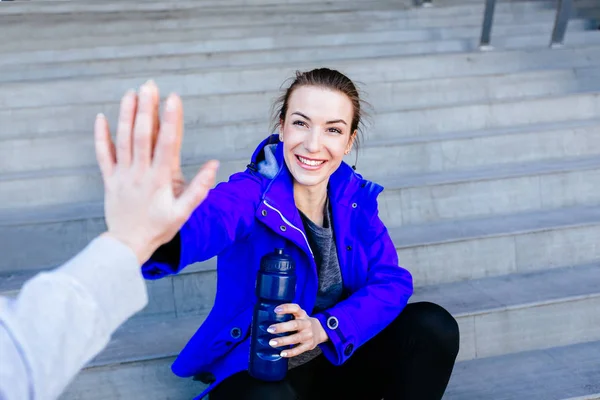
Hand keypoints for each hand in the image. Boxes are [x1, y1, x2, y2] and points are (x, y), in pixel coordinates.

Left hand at [94, 80, 218, 262]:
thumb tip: (214, 166)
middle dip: (146, 108)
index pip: (166, 144)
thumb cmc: (159, 228)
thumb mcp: (183, 212)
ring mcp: (122, 174)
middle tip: (150, 86)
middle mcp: (139, 173)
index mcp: (159, 179)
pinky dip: (101, 135)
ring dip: (126, 115)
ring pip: (122, 140)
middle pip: (141, 135)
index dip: (170, 120)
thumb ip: (199, 189)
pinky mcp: (110, 179)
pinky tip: (102, 117)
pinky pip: (103, 154)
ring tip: (131, 93)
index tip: (174, 99)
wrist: (128, 245)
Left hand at [267, 303, 328, 357]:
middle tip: (270, 329)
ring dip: (283, 341)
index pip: (296, 308)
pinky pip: (299, 349)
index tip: (275, 310)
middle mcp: (306, 324)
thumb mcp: (299, 315)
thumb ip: (288, 315)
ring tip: (272, 342)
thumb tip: (267, 316)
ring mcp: (308, 335)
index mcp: (302, 314)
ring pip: (295, 338)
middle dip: (282, 327)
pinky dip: (290, 352)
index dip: (286, 308)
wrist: (320, 331)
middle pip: (295, 324)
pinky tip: (282, 353)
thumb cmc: (303, 322)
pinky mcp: (309, 345)